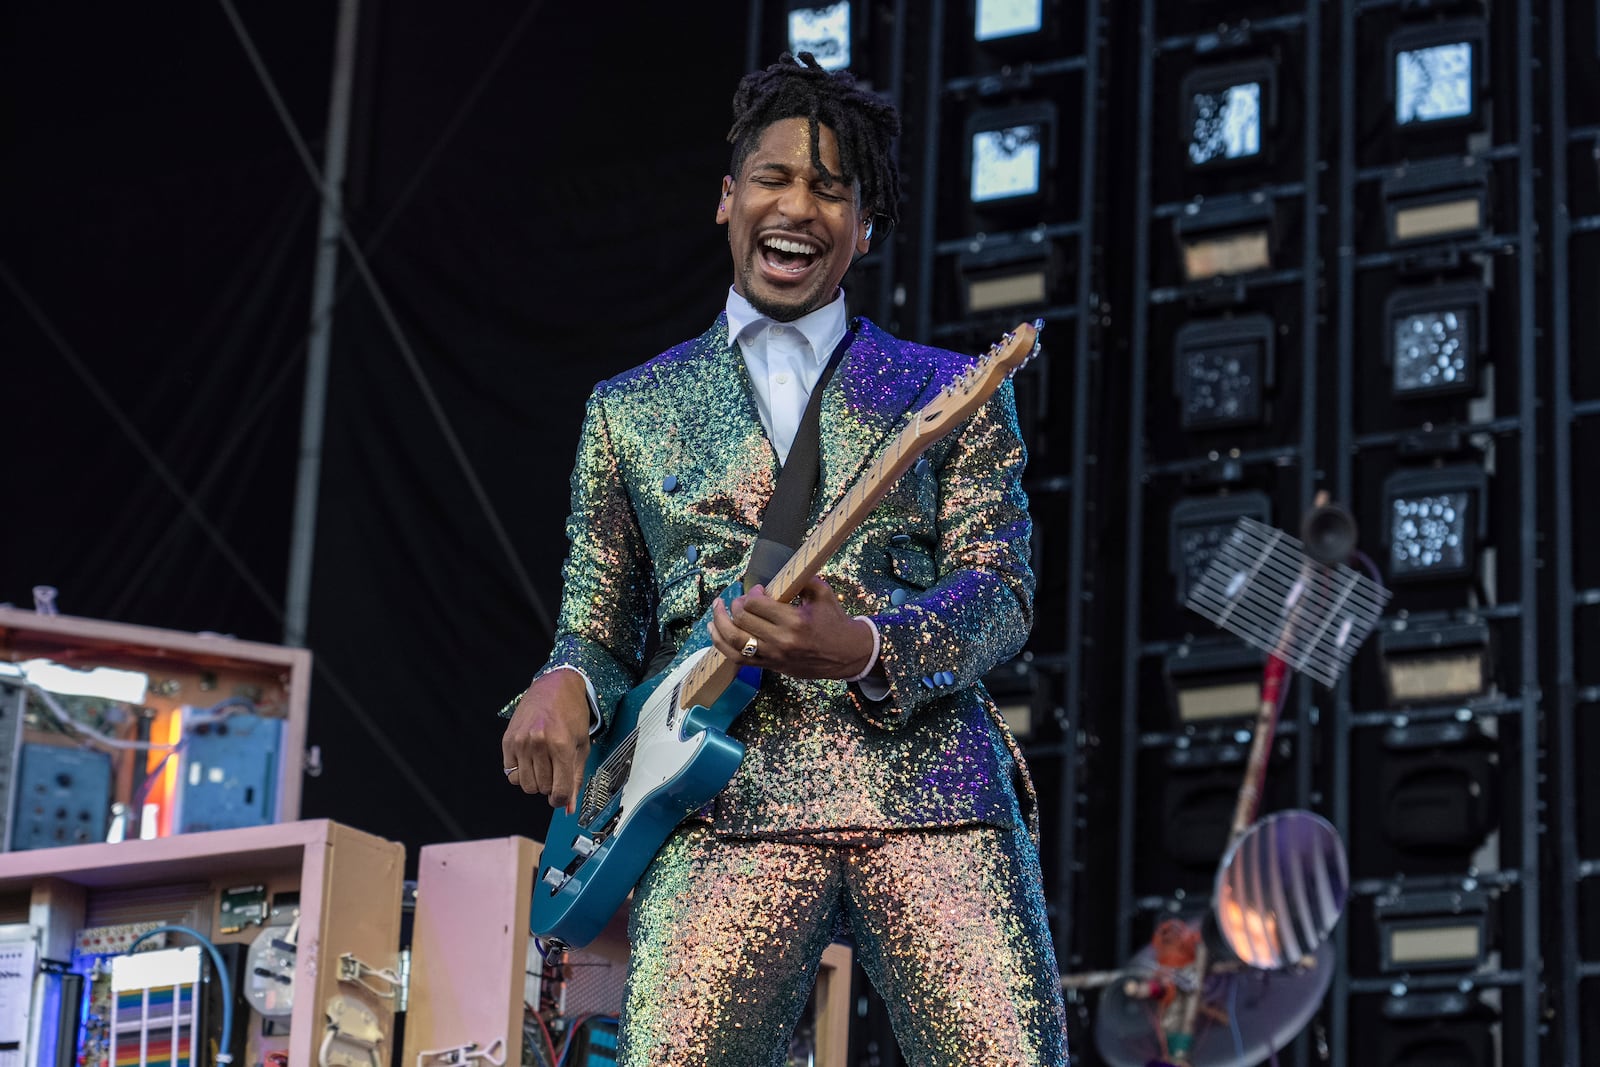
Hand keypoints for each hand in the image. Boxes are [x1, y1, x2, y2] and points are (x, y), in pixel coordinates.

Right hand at [501, 669, 591, 812]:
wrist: (554, 686)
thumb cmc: (572, 714)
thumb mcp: (581, 745)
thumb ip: (576, 778)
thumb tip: (569, 808)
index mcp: (561, 745)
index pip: (559, 791)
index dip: (562, 800)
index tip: (562, 797)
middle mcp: (538, 743)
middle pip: (542, 789)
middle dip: (551, 785)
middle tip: (557, 769)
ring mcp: (520, 742)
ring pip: (525, 784)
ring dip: (536, 780)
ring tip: (544, 763)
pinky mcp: (507, 741)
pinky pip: (511, 772)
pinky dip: (522, 771)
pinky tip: (531, 756)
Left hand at [710, 577, 874, 679]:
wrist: (847, 654)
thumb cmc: (835, 622)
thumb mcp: (823, 594)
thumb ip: (801, 580)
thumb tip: (780, 571)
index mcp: (794, 621)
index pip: (757, 604)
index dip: (752, 593)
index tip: (759, 589)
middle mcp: (781, 640)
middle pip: (742, 620)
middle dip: (735, 605)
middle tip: (740, 599)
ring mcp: (774, 656)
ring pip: (734, 641)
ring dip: (719, 623)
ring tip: (717, 609)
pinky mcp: (771, 667)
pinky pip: (738, 659)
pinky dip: (722, 645)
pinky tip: (715, 632)